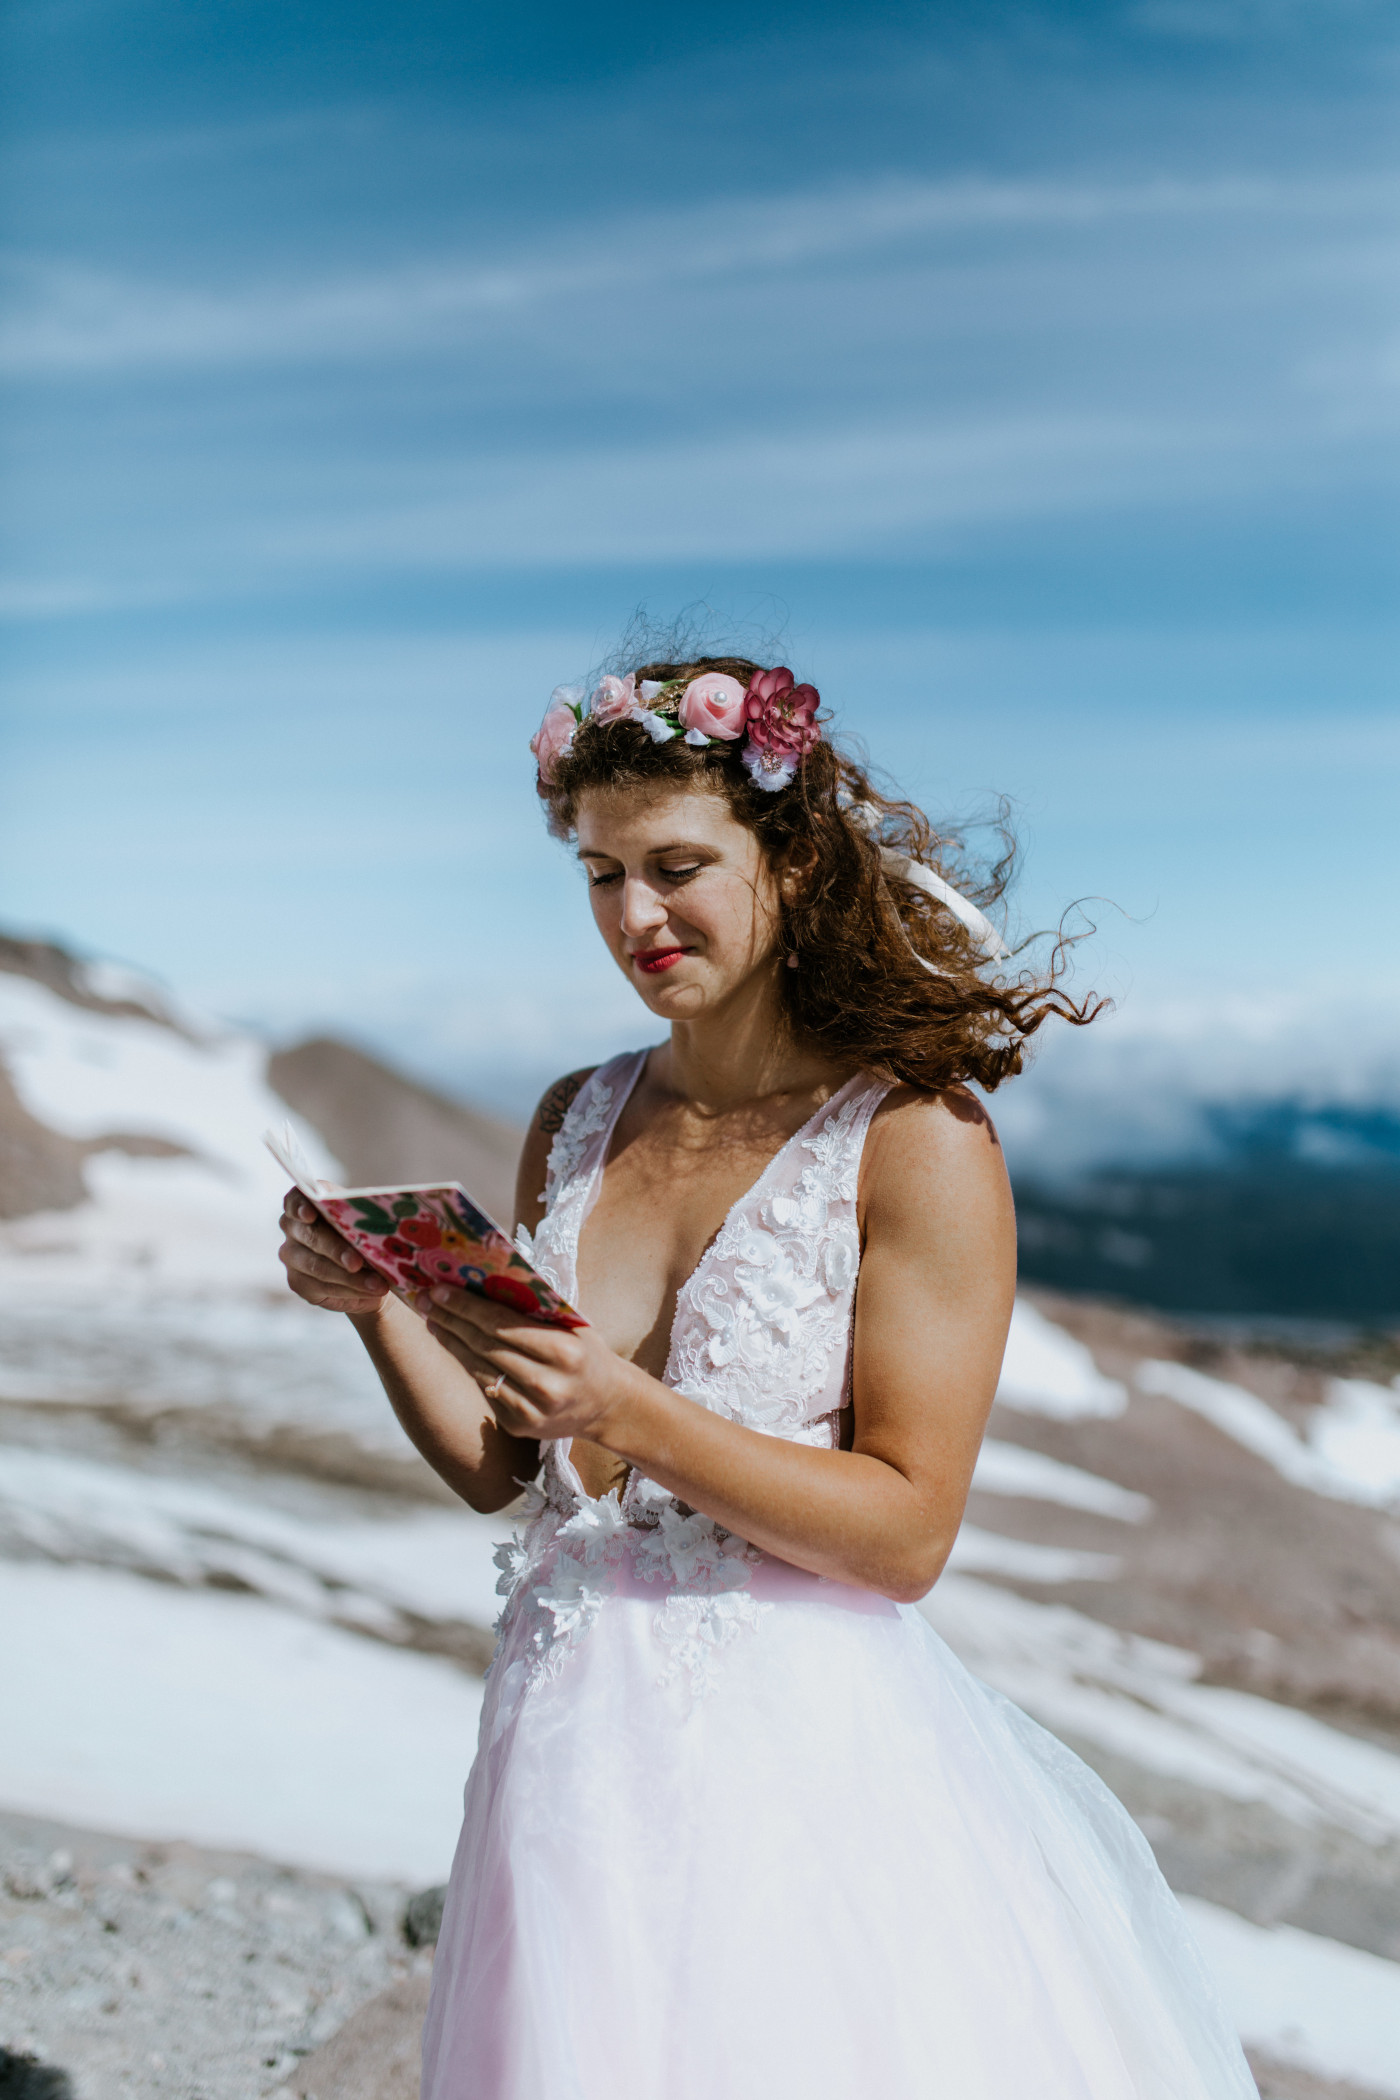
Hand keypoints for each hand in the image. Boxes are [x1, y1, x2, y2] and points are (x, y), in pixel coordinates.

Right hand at [278, 1188, 390, 1315]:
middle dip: (336, 1249)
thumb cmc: (368, 1235)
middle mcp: (293, 1227)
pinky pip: (322, 1287)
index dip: (300, 1206)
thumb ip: (367, 1216)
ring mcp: (292, 1256)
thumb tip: (382, 1220)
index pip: (296, 1199)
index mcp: (308, 1202)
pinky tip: (369, 1291)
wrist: (370, 1270)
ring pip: (317, 1266)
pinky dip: (349, 1290)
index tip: (310, 1214)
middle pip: (311, 1235)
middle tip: (357, 1262)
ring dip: (350, 1277)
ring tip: (377, 1284)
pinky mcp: (298, 1282)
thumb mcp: (370, 1221)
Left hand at [415, 1285, 641, 1446]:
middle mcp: (547, 1385)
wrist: (607, 1404)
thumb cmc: (586, 1352)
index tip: (439, 1288)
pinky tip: (455, 1346)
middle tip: (425, 1299)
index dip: (467, 1305)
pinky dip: (468, 1365)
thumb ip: (536, 1309)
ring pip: (479, 1369)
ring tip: (434, 1319)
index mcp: (564, 1352)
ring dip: (451, 1342)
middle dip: (451, 1319)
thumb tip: (484, 1282)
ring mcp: (531, 1411)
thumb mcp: (573, 1326)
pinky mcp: (519, 1426)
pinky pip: (486, 1388)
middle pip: (485, 1346)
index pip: (503, 1324)